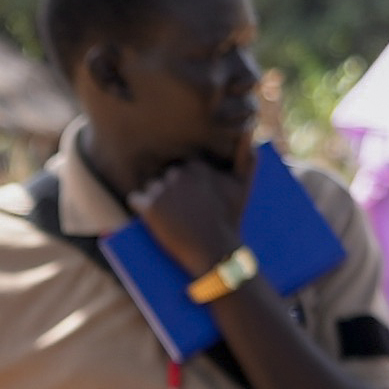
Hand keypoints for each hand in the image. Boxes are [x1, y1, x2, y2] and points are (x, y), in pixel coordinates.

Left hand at [129, 155, 249, 280]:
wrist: (215, 251)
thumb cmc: (230, 220)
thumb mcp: (243, 187)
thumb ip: (248, 158)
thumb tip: (254, 136)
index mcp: (197, 166)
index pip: (181, 168)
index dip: (184, 184)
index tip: (193, 200)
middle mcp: (178, 174)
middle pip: (164, 177)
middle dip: (169, 190)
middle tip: (181, 211)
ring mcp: (162, 191)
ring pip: (150, 187)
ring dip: (154, 199)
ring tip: (169, 217)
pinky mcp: (149, 208)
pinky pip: (134, 200)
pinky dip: (140, 208)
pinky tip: (151, 218)